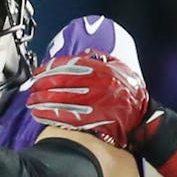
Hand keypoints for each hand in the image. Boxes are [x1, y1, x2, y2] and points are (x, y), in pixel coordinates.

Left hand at [26, 50, 149, 148]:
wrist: (145, 120)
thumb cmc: (131, 94)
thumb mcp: (121, 68)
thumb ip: (101, 59)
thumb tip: (82, 54)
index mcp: (103, 71)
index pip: (70, 65)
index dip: (50, 68)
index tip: (38, 72)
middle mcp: (98, 85)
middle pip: (62, 82)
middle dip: (42, 85)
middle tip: (31, 87)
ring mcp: (95, 104)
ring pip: (62, 100)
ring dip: (43, 101)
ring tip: (32, 102)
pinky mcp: (94, 121)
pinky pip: (67, 117)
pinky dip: (51, 116)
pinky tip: (40, 114)